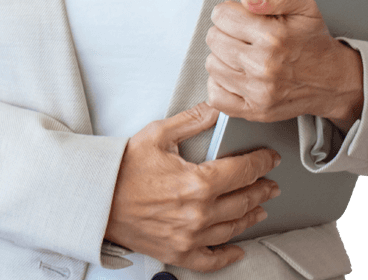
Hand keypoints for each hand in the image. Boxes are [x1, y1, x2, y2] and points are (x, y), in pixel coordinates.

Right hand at [104, 102, 280, 271]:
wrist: (97, 198)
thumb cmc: (124, 167)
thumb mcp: (159, 134)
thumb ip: (194, 120)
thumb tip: (218, 108)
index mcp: (198, 182)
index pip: (244, 171)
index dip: (262, 162)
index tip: (270, 159)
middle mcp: (199, 213)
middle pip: (244, 201)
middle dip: (262, 189)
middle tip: (271, 183)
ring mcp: (189, 236)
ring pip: (233, 228)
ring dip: (251, 216)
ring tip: (259, 208)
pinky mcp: (178, 252)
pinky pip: (211, 260)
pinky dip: (227, 255)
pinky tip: (237, 249)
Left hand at [206, 0, 363, 128]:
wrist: (333, 81)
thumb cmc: (313, 42)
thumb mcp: (304, 7)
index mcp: (274, 37)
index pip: (221, 16)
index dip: (229, 12)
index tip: (240, 17)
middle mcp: (264, 66)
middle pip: (214, 39)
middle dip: (225, 32)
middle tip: (243, 36)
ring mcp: (258, 92)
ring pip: (212, 65)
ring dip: (223, 57)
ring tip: (244, 55)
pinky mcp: (254, 111)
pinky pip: (215, 96)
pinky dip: (221, 84)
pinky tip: (237, 75)